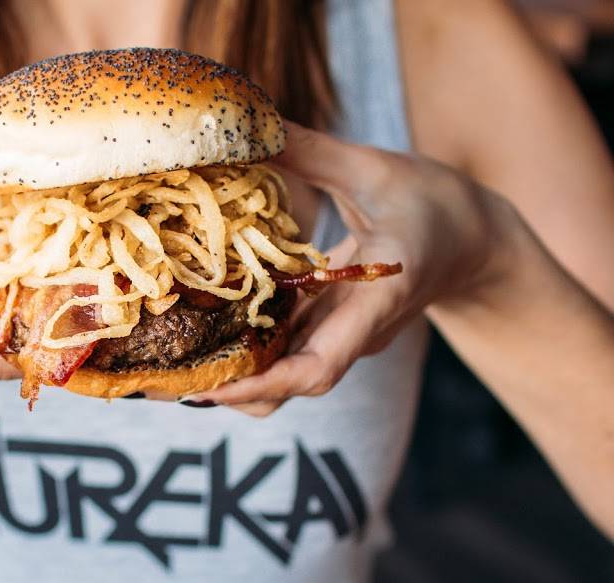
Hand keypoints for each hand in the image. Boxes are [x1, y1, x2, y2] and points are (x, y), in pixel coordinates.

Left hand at [193, 121, 514, 415]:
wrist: (478, 241)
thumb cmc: (438, 204)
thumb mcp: (376, 168)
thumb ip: (313, 152)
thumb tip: (252, 128)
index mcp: (374, 299)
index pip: (322, 364)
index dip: (267, 383)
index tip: (214, 389)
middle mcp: (356, 330)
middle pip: (294, 384)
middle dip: (235, 391)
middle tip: (169, 382)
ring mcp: (344, 332)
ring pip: (287, 373)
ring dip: (235, 373)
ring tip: (174, 362)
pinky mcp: (333, 324)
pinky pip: (288, 347)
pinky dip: (249, 347)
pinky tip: (205, 329)